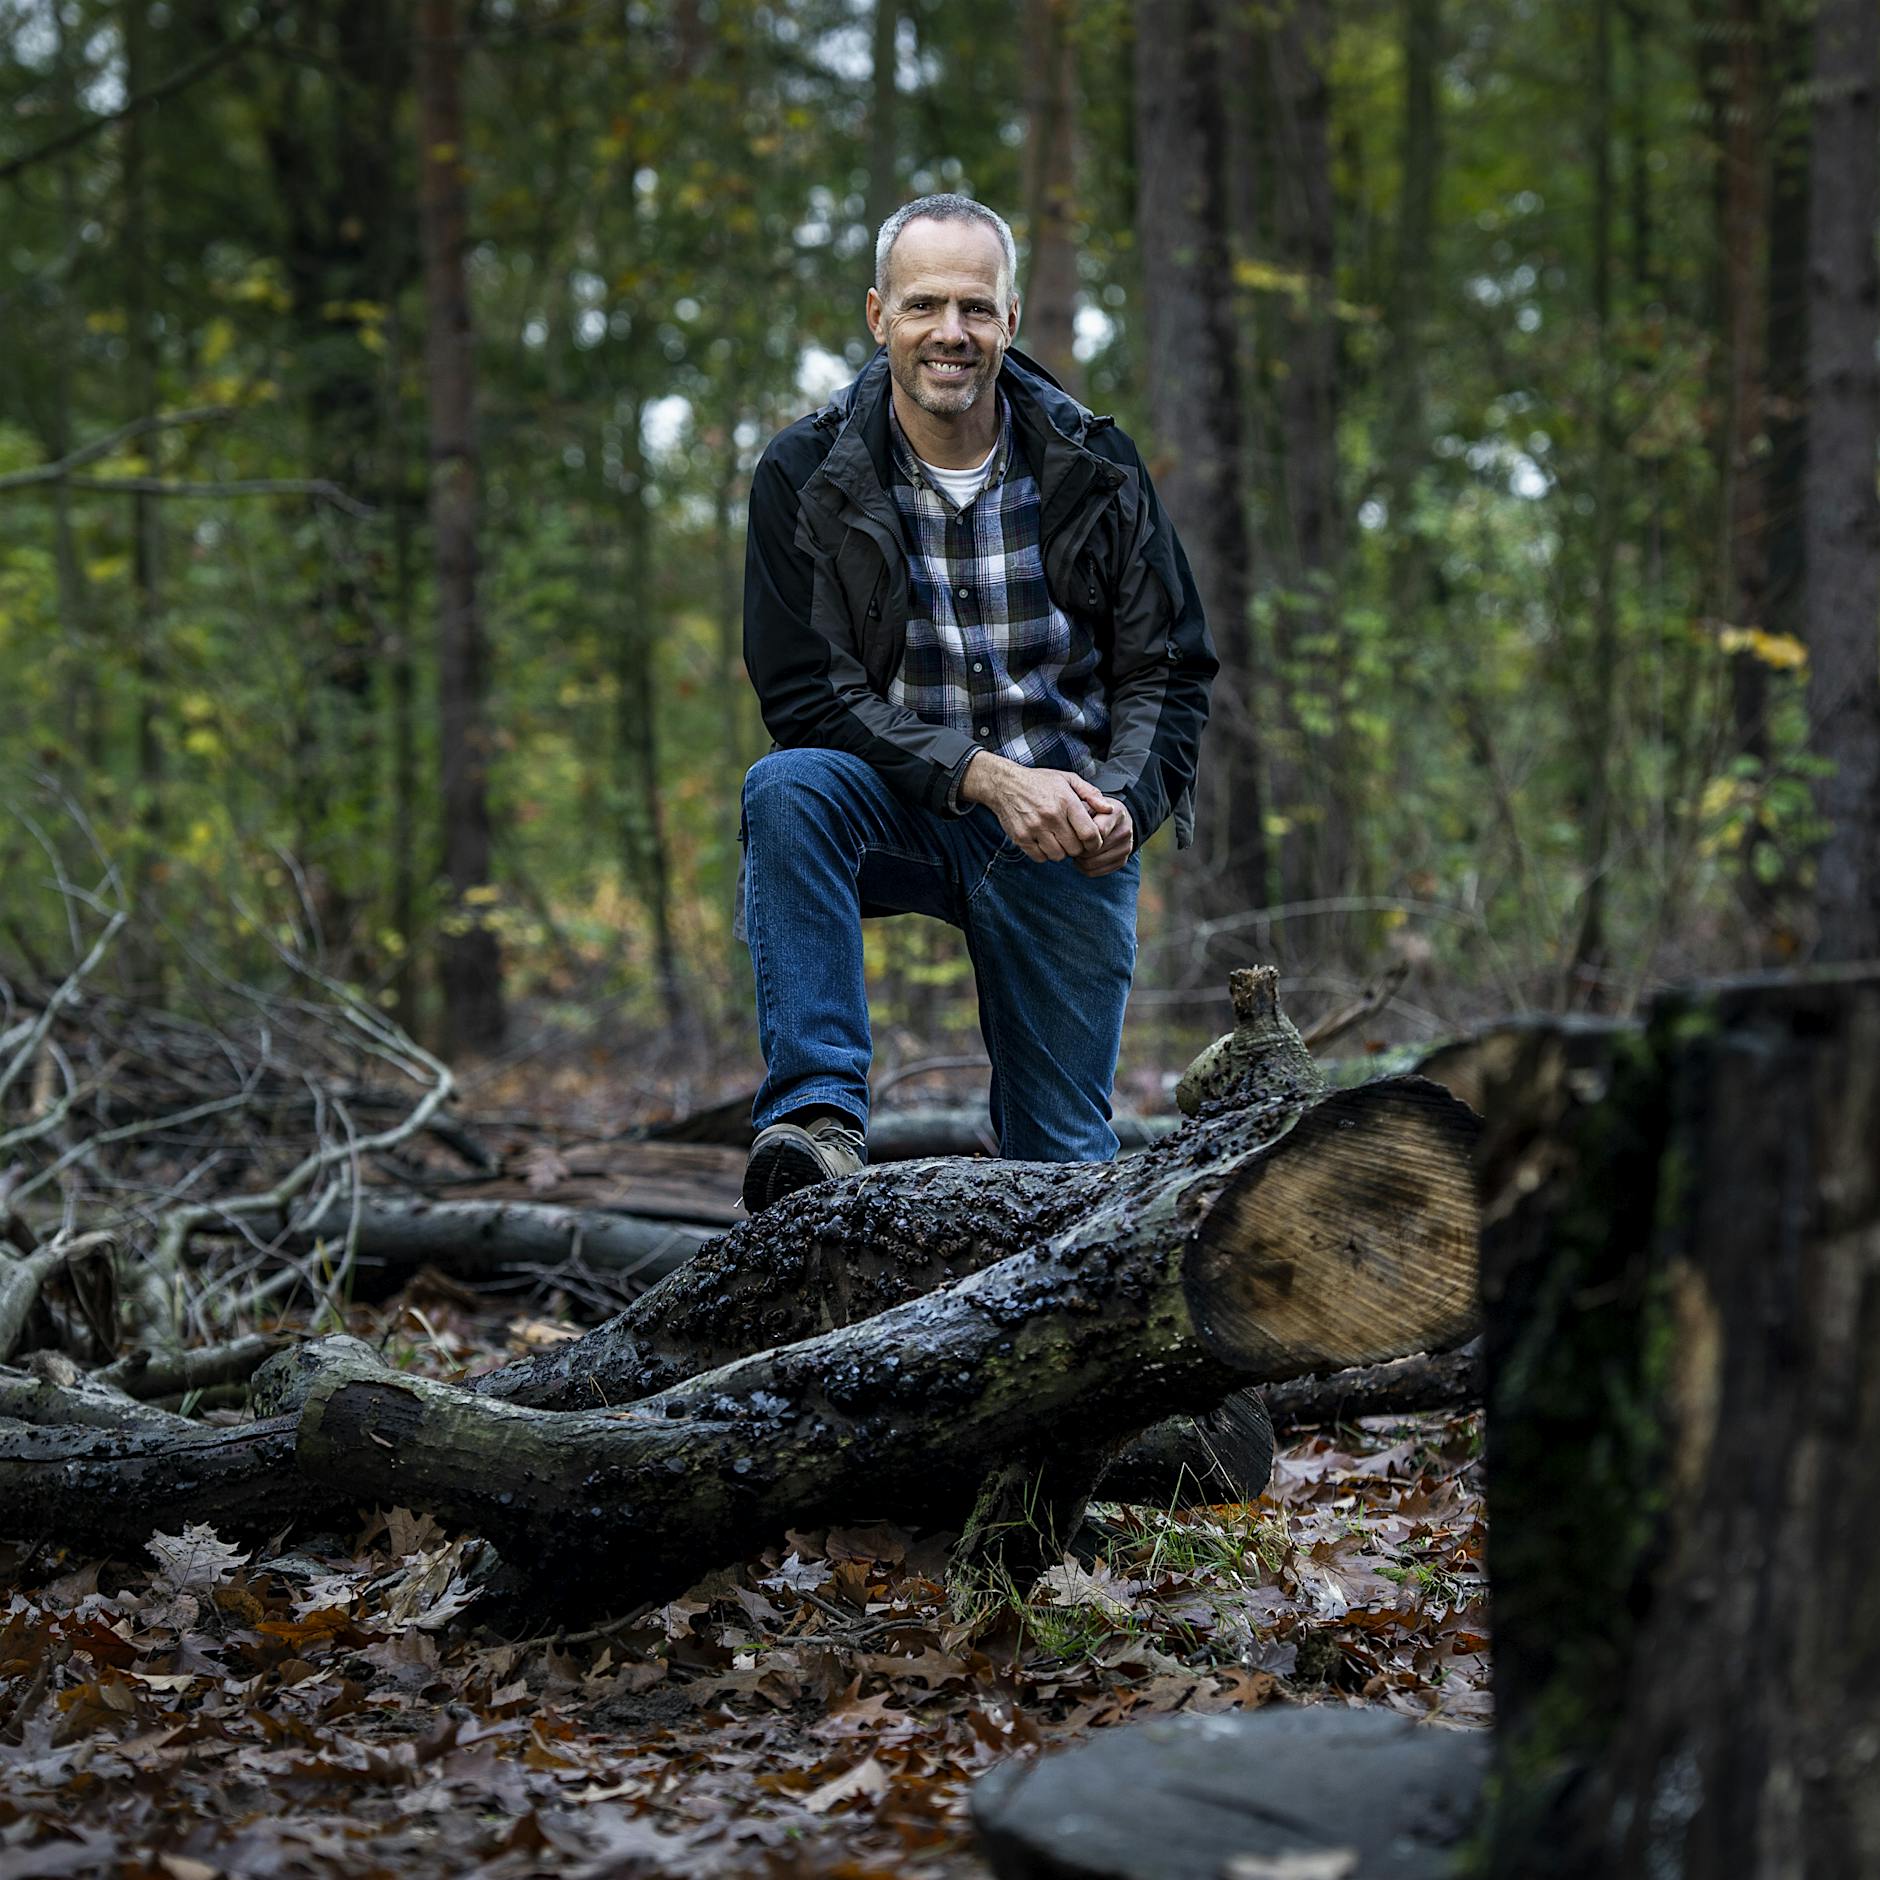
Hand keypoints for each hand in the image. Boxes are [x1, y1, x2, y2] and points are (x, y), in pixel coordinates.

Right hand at [961, 754, 1121, 863]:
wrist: (1005, 784)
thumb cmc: (1039, 782)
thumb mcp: (1068, 779)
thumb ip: (1091, 794)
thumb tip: (1109, 809)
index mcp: (1066, 801)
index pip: (1089, 834)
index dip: (1095, 843)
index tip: (1092, 842)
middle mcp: (1051, 815)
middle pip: (1075, 848)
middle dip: (1078, 848)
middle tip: (1074, 840)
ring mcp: (1034, 828)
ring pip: (1058, 856)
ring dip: (1061, 852)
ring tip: (1058, 840)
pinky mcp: (1021, 837)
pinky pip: (1040, 858)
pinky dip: (1045, 854)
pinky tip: (1045, 842)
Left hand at [1074, 795, 1133, 876]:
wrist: (1116, 820)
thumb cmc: (1096, 811)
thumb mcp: (1088, 803)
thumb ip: (1080, 808)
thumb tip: (1070, 824)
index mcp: (1117, 813)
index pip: (1096, 831)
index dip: (1080, 834)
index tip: (1073, 831)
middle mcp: (1125, 831)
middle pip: (1092, 849)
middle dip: (1078, 848)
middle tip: (1072, 842)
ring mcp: (1126, 848)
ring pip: (1091, 863)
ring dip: (1079, 859)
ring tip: (1076, 849)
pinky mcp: (1122, 862)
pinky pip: (1094, 872)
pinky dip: (1083, 867)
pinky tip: (1082, 858)